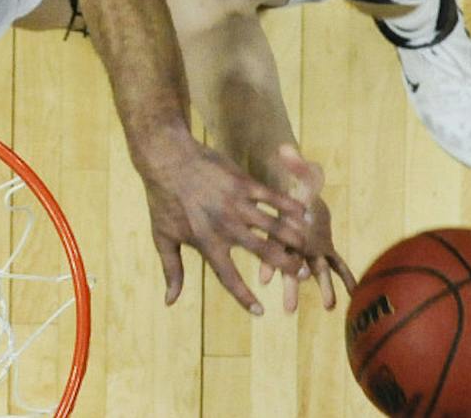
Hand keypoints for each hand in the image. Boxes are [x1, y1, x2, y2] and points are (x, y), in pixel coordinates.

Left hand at [138, 131, 309, 314]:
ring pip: (273, 225)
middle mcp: (225, 226)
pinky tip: (303, 212)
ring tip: (309, 245)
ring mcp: (236, 204)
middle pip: (262, 252)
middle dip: (284, 265)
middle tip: (301, 274)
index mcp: (206, 243)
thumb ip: (172, 270)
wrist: (166, 158)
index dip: (244, 297)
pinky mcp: (242, 183)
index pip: (228, 278)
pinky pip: (272, 197)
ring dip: (293, 236)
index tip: (260, 311)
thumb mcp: (162, 237)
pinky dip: (289, 205)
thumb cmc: (163, 199)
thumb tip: (169, 301)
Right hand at [256, 145, 354, 311]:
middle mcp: (296, 244)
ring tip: (331, 307)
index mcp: (284, 230)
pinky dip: (348, 279)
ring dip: (323, 289)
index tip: (266, 279)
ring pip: (317, 272)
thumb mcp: (298, 174)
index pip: (275, 246)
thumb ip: (294, 164)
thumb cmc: (298, 188)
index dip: (270, 263)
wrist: (303, 200)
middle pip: (291, 266)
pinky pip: (339, 266)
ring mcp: (313, 249)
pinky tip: (356, 295)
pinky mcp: (327, 250)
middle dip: (291, 286)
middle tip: (290, 310)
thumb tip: (286, 146)